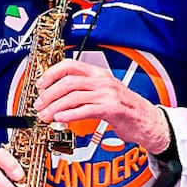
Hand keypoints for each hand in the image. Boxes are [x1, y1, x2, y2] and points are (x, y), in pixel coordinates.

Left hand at [33, 59, 170, 154]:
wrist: (147, 121)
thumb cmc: (125, 109)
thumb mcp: (104, 93)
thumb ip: (84, 92)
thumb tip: (58, 97)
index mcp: (99, 73)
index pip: (70, 65)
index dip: (51, 73)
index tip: (40, 84)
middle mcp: (103, 81)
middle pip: (68, 81)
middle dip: (49, 93)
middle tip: (38, 104)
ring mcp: (108, 94)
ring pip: (74, 96)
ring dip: (55, 106)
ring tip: (45, 115)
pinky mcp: (112, 109)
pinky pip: (85, 110)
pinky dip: (69, 115)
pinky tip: (60, 119)